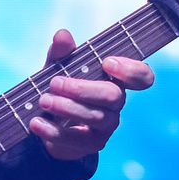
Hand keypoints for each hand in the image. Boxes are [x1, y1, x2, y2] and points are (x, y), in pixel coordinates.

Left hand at [29, 28, 152, 159]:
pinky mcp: (92, 144)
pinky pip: (77, 140)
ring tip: (42, 100)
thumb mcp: (58, 68)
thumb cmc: (61, 89)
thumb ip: (61, 54)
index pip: (141, 77)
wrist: (49, 123)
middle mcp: (116, 104)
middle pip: (113, 96)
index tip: (107, 63)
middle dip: (81, 88)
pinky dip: (54, 131)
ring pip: (94, 116)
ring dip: (65, 107)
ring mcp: (107, 125)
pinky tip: (36, 123)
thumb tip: (62, 35)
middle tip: (53, 83)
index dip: (131, 70)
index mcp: (115, 80)